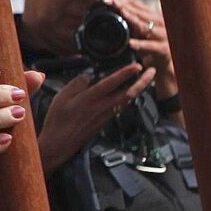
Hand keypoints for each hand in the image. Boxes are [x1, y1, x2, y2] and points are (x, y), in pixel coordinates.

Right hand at [36, 63, 153, 172]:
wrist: (59, 144)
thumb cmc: (57, 121)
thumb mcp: (61, 98)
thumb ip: (76, 84)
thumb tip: (88, 75)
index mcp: (90, 99)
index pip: (112, 83)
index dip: (125, 73)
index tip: (137, 65)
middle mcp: (101, 107)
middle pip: (128, 94)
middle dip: (142, 82)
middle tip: (152, 71)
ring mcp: (105, 115)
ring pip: (127, 101)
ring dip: (138, 90)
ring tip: (146, 79)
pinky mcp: (105, 121)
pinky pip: (121, 107)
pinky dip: (129, 98)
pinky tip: (130, 93)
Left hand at [106, 0, 177, 98]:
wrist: (169, 67)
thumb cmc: (154, 48)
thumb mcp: (143, 32)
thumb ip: (134, 20)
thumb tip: (122, 2)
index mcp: (155, 17)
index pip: (138, 5)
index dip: (123, 0)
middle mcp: (161, 23)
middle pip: (140, 12)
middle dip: (124, 5)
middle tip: (110, 1)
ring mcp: (163, 36)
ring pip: (145, 25)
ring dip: (132, 18)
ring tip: (121, 12)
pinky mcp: (164, 50)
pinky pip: (151, 46)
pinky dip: (140, 44)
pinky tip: (130, 43)